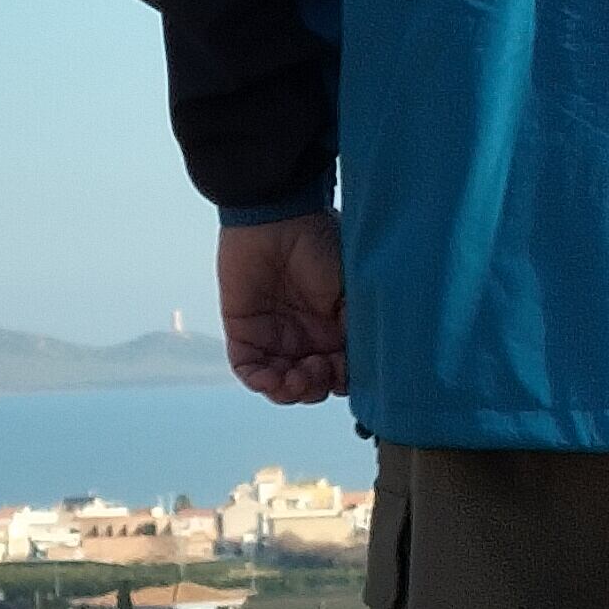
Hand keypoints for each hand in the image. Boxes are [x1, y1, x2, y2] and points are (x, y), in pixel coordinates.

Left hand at [220, 212, 348, 405]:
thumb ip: (358, 328)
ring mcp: (275, 337)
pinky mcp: (244, 332)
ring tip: (295, 379)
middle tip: (318, 370)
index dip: (343, 380)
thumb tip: (365, 367)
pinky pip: (250, 369)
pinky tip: (272, 378)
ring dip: (290, 391)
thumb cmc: (319, 246)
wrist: (275, 218)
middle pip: (312, 383)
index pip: (341, 372)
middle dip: (316, 387)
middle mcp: (306, 338)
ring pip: (281, 383)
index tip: (345, 372)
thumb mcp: (352, 290)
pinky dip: (261, 381)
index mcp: (335, 330)